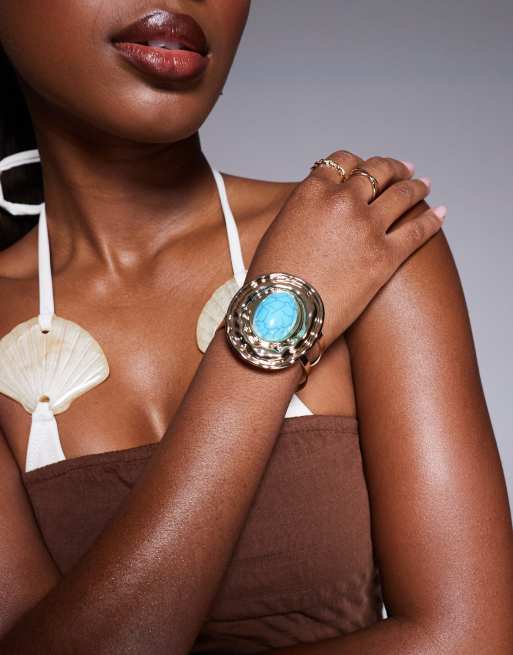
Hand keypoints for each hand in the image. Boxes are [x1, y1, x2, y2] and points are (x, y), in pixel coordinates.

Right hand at [245, 149, 445, 349]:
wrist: (280, 316)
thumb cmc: (271, 280)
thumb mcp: (279, 231)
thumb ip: (305, 211)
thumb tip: (319, 210)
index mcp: (313, 190)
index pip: (343, 161)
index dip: (357, 162)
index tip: (366, 166)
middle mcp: (343, 201)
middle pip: (376, 170)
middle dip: (392, 167)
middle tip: (404, 169)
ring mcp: (367, 228)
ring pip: (402, 194)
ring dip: (416, 185)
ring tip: (423, 184)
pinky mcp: (385, 257)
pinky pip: (417, 230)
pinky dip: (432, 219)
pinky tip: (441, 213)